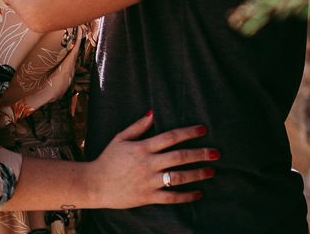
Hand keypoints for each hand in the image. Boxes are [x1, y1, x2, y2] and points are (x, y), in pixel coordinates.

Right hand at [87, 112, 217, 207]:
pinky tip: (198, 193)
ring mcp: (147, 181)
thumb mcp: (120, 138)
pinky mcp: (146, 197)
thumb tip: (154, 112)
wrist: (93, 185)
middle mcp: (147, 163)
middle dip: (200, 154)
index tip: (204, 130)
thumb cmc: (107, 159)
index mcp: (142, 147)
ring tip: (212, 171)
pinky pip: (170, 197)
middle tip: (216, 153)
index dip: (189, 132)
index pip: (171, 136)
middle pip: (179, 156)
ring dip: (197, 174)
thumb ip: (138, 126)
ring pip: (177, 177)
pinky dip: (185, 196)